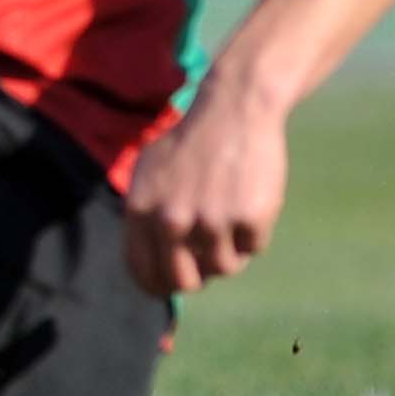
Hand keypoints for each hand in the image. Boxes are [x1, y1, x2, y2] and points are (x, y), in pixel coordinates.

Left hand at [121, 86, 286, 298]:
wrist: (234, 109)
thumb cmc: (191, 144)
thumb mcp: (149, 172)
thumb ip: (143, 217)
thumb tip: (145, 269)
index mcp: (140, 211)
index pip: (143, 274)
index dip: (159, 286)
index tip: (172, 285)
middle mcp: (171, 220)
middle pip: (185, 282)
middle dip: (198, 277)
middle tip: (207, 259)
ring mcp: (212, 220)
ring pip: (225, 268)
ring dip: (230, 250)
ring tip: (230, 217)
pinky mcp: (249, 218)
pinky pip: (253, 249)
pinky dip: (254, 233)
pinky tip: (249, 201)